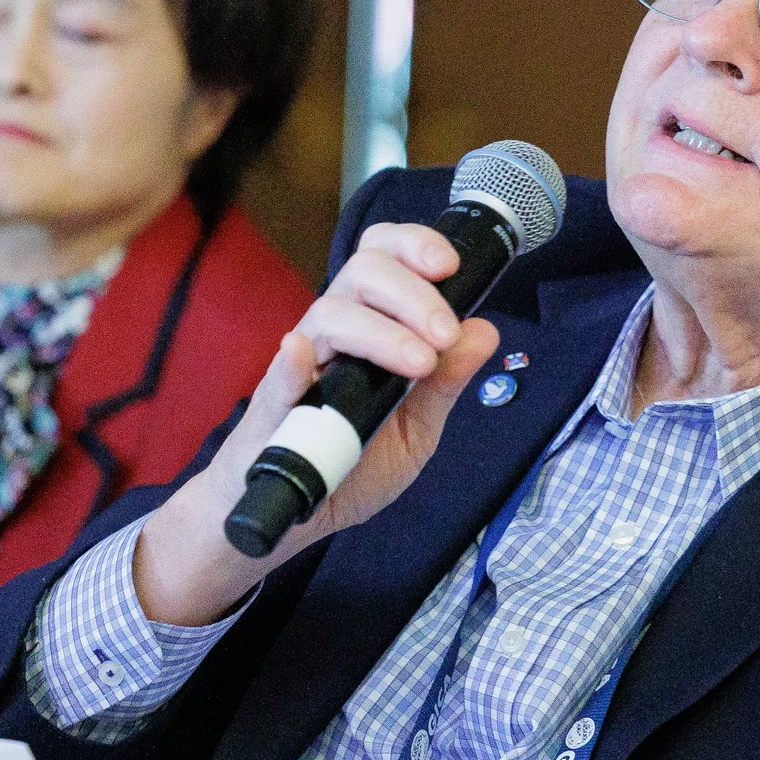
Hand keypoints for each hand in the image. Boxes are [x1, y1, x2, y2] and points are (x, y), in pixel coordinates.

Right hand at [132, 222, 497, 625]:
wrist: (295, 514)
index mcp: (370, 327)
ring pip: (331, 314)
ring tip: (418, 364)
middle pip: (362, 272)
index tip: (449, 266)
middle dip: (413, 292)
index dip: (414, 245)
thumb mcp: (416, 427)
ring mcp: (302, 366)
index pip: (384, 258)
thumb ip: (447, 383)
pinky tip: (303, 354)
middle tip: (443, 333)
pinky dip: (293, 362)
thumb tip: (485, 331)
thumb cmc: (350, 461)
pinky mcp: (273, 408)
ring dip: (381, 331)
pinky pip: (279, 377)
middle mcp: (334, 333)